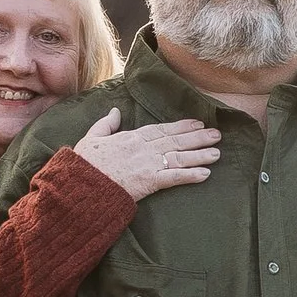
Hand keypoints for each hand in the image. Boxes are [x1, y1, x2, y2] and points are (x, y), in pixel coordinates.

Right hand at [75, 111, 224, 199]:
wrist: (80, 186)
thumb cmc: (84, 165)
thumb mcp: (91, 138)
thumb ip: (106, 124)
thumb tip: (115, 111)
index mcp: (130, 138)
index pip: (161, 129)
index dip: (180, 126)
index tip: (196, 123)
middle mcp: (143, 148)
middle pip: (175, 140)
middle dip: (197, 137)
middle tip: (216, 134)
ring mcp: (147, 164)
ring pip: (179, 156)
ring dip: (199, 155)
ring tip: (217, 153)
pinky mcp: (148, 182)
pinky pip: (173, 177)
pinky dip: (190, 175)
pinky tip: (205, 174)